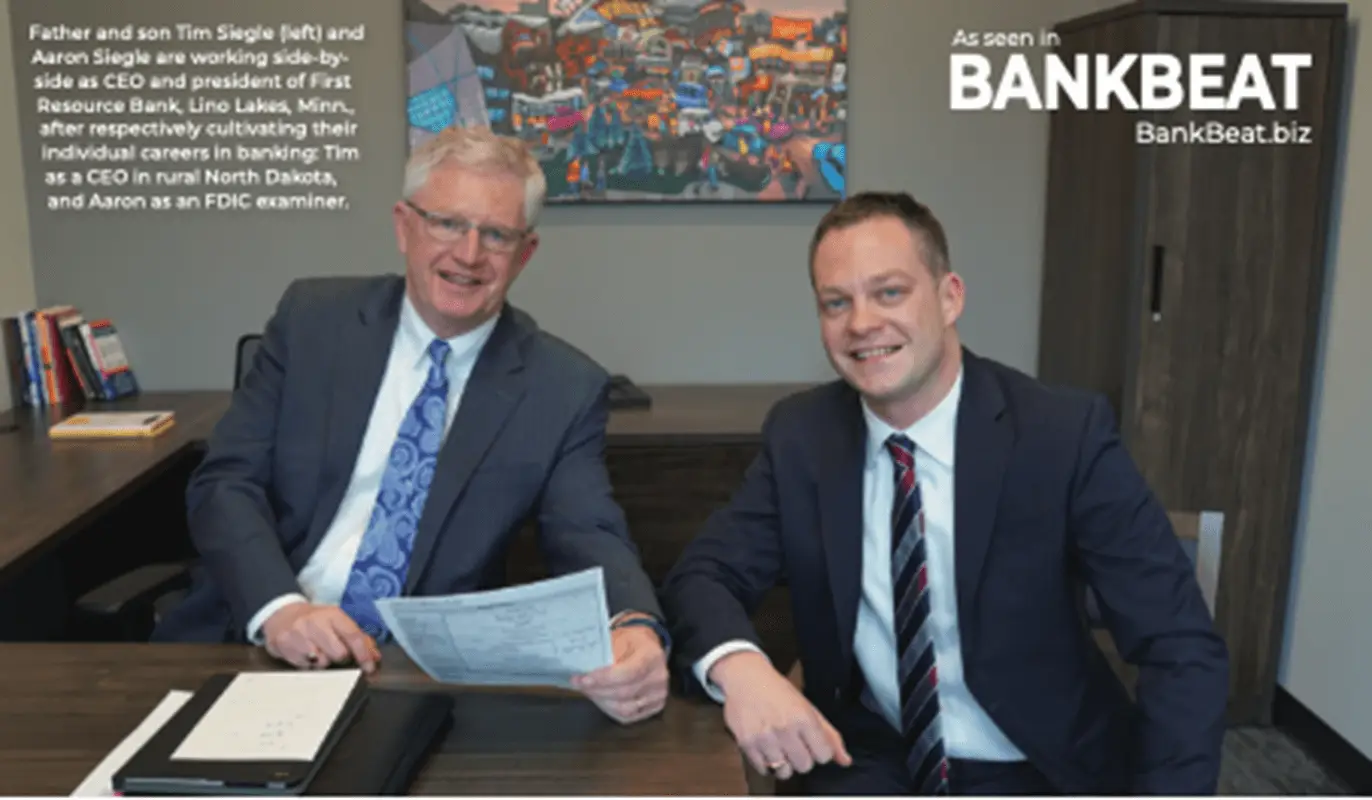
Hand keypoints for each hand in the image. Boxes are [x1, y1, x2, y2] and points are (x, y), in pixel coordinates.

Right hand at [261, 603, 380, 673]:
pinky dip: (308, 665)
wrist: (281, 616)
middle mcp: (316, 622)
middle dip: (341, 659)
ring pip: (320, 663)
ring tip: (318, 654)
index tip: (370, 669)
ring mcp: (298, 633)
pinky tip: (305, 655)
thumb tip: (375, 658)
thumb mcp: (337, 622)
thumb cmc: (316, 622)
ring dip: (323, 663)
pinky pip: (303, 667)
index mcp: (334, 615)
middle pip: (339, 653)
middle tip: (335, 654)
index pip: (354, 636)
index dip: (364, 655)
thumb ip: (358, 638)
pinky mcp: (283, 645)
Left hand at [571, 619, 668, 723]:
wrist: (648, 646)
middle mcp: (659, 678)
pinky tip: (599, 699)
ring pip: (625, 709)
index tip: (583, 679)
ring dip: (601, 701)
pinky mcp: (655, 707)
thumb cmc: (630, 641)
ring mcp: (659, 695)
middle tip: (578, 684)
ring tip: (588, 691)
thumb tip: (581, 669)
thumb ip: (604, 654)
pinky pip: (628, 717)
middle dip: (597, 690)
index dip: (604, 679)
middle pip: (625, 693)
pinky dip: (610, 710)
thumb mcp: (618, 638)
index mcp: (652, 656)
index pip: (628, 673)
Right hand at [710, 651, 851, 781]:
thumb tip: (845, 760)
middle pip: (805, 766)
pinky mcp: (747, 744)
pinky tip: (767, 748)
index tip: (812, 743)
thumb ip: (829, 735)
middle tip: (795, 744)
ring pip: (784, 772)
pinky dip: (767, 764)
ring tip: (779, 747)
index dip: (820, 751)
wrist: (745, 677)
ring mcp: (764, 738)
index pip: (824, 755)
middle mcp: (784, 729)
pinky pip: (764, 770)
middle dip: (802, 758)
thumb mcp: (807, 707)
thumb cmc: (778, 690)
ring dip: (784, 763)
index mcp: (803, 718)